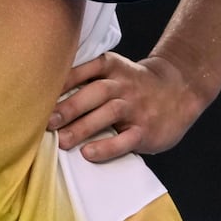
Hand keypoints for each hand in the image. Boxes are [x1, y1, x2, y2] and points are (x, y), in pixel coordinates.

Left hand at [48, 52, 209, 161]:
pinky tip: (88, 153)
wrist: (179, 89)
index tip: (41, 93)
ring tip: (61, 141)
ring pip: (107, 114)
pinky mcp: (145, 130)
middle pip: (94, 93)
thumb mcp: (115, 69)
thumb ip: (88, 76)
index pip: (84, 70)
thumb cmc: (135, 83)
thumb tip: (49, 93)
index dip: (63, 81)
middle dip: (68, 107)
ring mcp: (135, 107)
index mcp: (111, 66)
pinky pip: (125, 139)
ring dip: (82, 128)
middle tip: (46, 122)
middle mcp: (123, 84)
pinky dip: (106, 147)